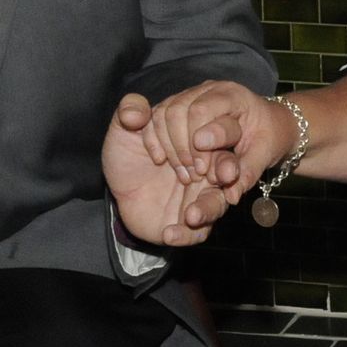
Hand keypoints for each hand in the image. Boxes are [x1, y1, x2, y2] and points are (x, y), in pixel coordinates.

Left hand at [104, 94, 243, 245]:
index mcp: (197, 142)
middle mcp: (205, 169)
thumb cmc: (129, 158)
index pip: (215, 134)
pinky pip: (196, 234)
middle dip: (227, 170)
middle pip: (227, 168)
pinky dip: (185, 235)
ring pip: (217, 204)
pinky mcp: (191, 226)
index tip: (195, 141)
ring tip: (192, 215)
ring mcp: (200, 197)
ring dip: (209, 208)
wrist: (119, 195)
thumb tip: (137, 112)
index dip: (209, 135)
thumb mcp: (124, 131)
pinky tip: (169, 233)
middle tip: (221, 175)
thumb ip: (129, 112)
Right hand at [141, 80, 295, 201]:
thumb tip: (230, 196)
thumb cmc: (268, 137)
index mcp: (233, 95)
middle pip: (178, 111)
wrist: (268, 124)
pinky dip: (155, 140)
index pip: (201, 112)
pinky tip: (162, 160)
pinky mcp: (178, 105)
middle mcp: (209, 89)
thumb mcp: (265, 154)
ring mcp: (191, 94)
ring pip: (164, 113)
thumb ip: (248, 172)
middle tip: (194, 175)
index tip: (203, 172)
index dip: (197, 144)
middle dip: (182, 147)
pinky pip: (156, 117)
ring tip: (185, 173)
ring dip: (169, 147)